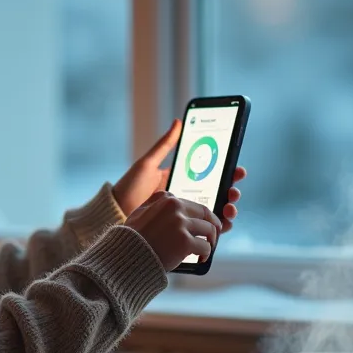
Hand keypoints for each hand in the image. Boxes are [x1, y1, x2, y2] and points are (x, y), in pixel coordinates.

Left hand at [113, 119, 246, 231]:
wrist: (115, 214)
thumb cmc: (129, 188)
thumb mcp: (148, 164)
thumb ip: (165, 145)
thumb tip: (179, 122)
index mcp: (182, 178)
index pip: (212, 174)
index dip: (228, 172)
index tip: (237, 169)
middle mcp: (187, 196)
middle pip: (219, 193)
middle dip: (232, 191)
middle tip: (233, 190)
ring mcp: (186, 213)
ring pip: (216, 212)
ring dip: (229, 210)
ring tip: (229, 208)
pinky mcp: (183, 230)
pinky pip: (205, 230)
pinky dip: (219, 228)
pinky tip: (222, 225)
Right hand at [124, 191, 222, 270]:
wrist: (126, 256)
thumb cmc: (132, 237)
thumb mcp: (140, 211)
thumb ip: (156, 203)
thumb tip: (175, 203)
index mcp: (166, 199)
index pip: (194, 205)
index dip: (202, 216)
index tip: (204, 225)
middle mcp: (175, 207)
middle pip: (206, 214)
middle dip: (213, 226)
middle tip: (213, 236)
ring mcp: (181, 224)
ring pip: (209, 229)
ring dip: (211, 240)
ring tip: (207, 249)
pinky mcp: (185, 242)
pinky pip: (205, 246)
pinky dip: (206, 253)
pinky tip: (201, 259)